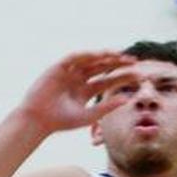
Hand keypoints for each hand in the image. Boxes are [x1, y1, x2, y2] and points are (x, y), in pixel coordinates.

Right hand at [16, 52, 137, 135]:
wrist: (38, 120)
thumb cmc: (61, 121)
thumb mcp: (88, 116)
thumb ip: (107, 108)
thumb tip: (127, 99)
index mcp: (87, 91)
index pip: (108, 81)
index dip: (122, 77)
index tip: (139, 75)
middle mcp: (79, 79)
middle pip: (102, 67)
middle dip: (117, 63)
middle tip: (134, 61)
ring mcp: (69, 73)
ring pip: (90, 60)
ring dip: (104, 56)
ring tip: (119, 55)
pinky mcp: (58, 68)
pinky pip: (73, 57)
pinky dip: (85, 54)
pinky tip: (98, 54)